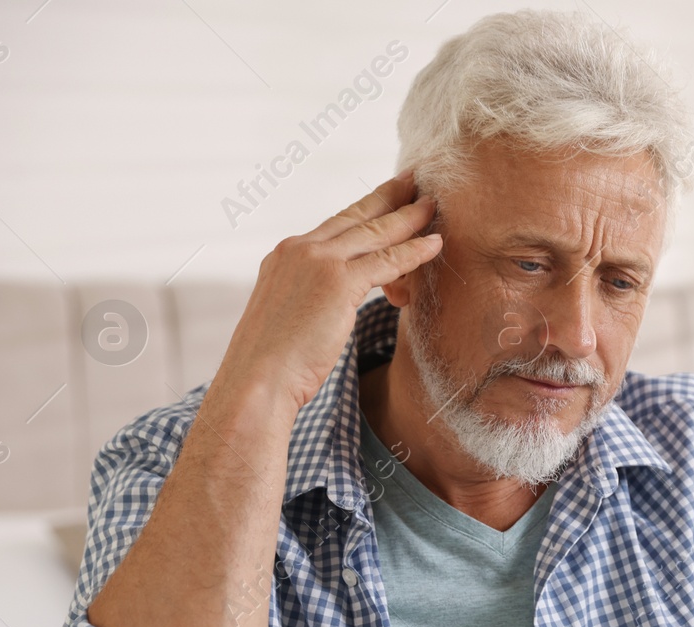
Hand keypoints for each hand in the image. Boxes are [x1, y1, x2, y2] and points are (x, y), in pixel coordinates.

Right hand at [213, 172, 442, 416]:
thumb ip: (309, 299)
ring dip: (408, 218)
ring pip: (374, 232)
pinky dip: (414, 251)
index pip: (333, 225)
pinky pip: (387, 260)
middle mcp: (299, 249)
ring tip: (432, 207)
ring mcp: (318, 261)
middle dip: (388, 197)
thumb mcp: (288, 317)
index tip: (384, 196)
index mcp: (285, 255)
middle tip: (414, 181)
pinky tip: (435, 244)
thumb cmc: (271, 363)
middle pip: (355, 216)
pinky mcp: (338, 282)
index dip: (363, 209)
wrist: (258, 379)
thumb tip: (328, 306)